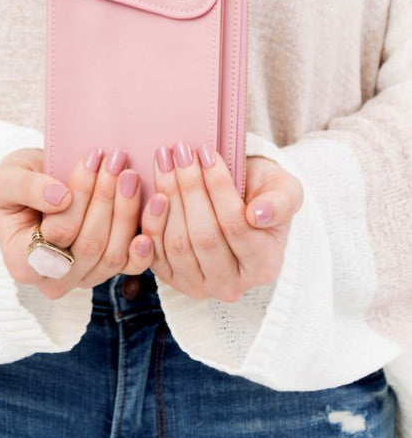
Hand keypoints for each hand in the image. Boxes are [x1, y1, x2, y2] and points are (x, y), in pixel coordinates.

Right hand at [0, 147, 152, 298]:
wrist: (39, 187)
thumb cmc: (20, 182)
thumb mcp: (10, 177)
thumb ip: (28, 187)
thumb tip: (60, 198)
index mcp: (22, 261)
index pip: (56, 235)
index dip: (79, 198)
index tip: (91, 159)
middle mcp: (54, 279)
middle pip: (89, 245)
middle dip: (106, 198)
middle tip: (116, 160)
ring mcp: (85, 277)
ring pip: (114, 253)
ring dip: (126, 210)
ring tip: (130, 172)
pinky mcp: (110, 269)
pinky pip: (134, 263)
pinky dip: (148, 235)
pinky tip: (157, 206)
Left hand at [141, 144, 302, 301]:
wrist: (238, 207)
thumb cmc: (263, 196)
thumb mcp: (285, 191)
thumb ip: (281, 202)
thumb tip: (258, 215)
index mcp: (264, 266)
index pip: (237, 226)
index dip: (219, 188)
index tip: (207, 152)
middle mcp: (231, 285)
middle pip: (205, 236)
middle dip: (190, 187)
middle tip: (181, 151)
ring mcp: (198, 285)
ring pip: (178, 243)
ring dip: (169, 196)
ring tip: (165, 160)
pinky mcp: (170, 278)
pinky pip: (154, 252)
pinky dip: (152, 220)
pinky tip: (154, 189)